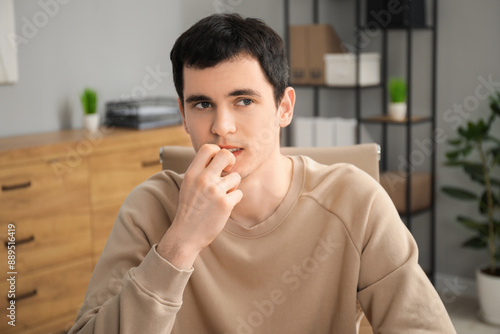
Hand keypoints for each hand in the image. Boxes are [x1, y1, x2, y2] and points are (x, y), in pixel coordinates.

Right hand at [158, 144, 242, 268]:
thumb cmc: (189, 209)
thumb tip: (216, 155)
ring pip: (236, 177)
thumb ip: (199, 171)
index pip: (208, 148)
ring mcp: (215, 191)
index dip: (217, 152)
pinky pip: (239, 193)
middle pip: (226, 155)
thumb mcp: (188, 185)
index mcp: (192, 173)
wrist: (186, 234)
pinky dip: (234, 200)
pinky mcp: (225, 204)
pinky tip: (224, 207)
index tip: (218, 163)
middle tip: (228, 172)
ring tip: (222, 196)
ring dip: (232, 186)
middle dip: (231, 162)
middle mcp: (203, 179)